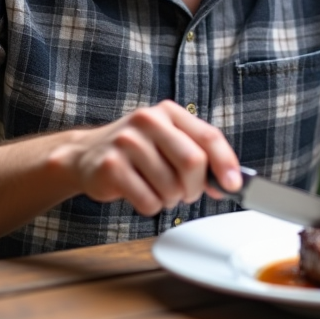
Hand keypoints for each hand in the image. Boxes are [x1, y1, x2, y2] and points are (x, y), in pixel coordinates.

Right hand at [62, 100, 242, 215]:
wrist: (86, 155)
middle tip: (187, 194)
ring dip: (170, 199)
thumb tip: (228, 182)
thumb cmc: (137, 151)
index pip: (208, 136)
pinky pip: (149, 201)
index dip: (226, 163)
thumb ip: (199, 155)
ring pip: (171, 187)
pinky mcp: (111, 167)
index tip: (234, 185)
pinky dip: (151, 206)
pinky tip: (140, 193)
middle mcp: (148, 120)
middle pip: (192, 162)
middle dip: (194, 187)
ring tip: (157, 189)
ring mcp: (127, 142)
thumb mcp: (168, 141)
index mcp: (168, 112)